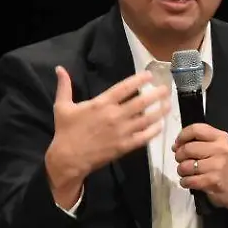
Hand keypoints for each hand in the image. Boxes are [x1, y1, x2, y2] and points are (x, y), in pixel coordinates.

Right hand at [46, 65, 169, 200]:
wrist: (68, 158)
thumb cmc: (66, 131)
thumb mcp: (62, 106)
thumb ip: (64, 86)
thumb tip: (59, 68)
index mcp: (101, 103)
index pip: (125, 88)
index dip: (139, 80)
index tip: (150, 75)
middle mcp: (114, 116)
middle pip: (141, 102)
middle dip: (156, 94)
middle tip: (166, 89)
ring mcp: (121, 131)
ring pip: (146, 119)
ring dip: (159, 111)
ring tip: (169, 104)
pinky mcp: (124, 146)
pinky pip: (144, 137)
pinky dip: (154, 131)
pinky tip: (160, 125)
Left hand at [173, 123, 227, 212]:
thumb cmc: (222, 166)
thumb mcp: (216, 148)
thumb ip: (198, 142)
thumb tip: (175, 146)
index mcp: (221, 137)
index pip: (195, 129)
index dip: (182, 137)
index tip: (177, 145)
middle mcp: (220, 149)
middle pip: (187, 148)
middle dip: (179, 156)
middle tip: (183, 161)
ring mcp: (217, 165)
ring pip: (185, 166)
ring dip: (181, 171)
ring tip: (188, 173)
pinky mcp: (213, 180)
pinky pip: (188, 180)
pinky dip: (185, 182)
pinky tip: (190, 182)